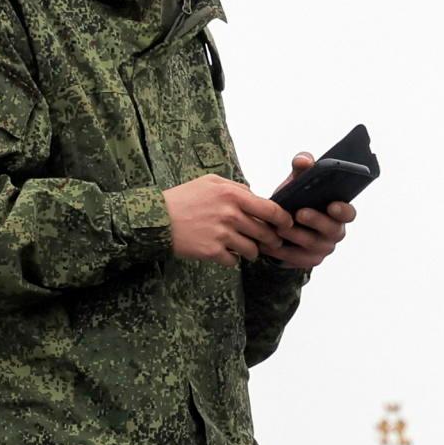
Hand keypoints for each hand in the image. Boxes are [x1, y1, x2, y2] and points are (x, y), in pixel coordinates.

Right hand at [164, 174, 288, 265]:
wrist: (157, 219)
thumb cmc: (183, 199)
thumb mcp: (209, 183)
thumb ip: (236, 187)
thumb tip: (256, 196)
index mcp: (232, 194)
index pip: (270, 209)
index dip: (283, 220)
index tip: (286, 225)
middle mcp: (230, 214)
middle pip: (264, 232)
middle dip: (270, 240)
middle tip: (270, 242)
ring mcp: (222, 234)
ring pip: (251, 250)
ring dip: (252, 252)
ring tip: (246, 250)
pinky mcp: (212, 251)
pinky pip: (234, 261)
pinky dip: (232, 260)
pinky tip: (224, 254)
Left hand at [262, 152, 355, 272]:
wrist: (279, 223)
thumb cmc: (294, 199)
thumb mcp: (297, 182)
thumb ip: (302, 169)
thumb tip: (303, 160)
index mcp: (338, 211)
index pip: (349, 213)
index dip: (343, 210)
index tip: (332, 204)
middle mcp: (335, 232)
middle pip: (331, 230)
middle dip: (316, 221)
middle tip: (299, 213)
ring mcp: (323, 248)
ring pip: (312, 245)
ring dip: (295, 236)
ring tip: (279, 227)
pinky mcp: (308, 261)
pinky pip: (297, 258)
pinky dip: (282, 251)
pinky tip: (268, 243)